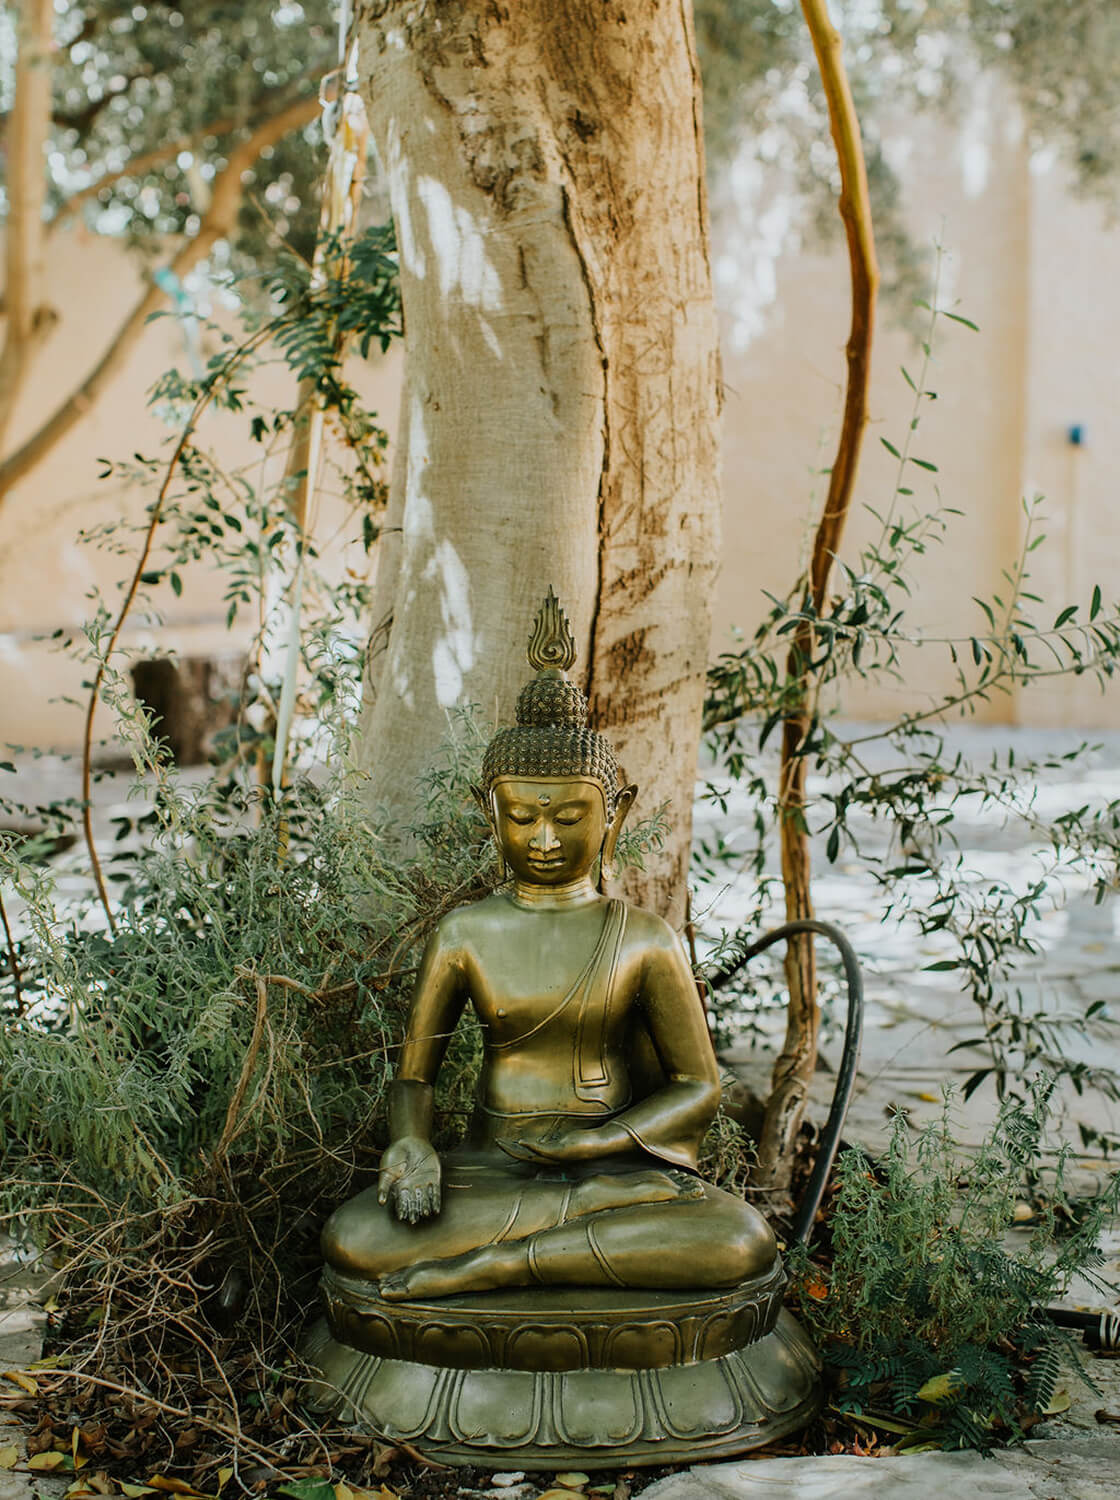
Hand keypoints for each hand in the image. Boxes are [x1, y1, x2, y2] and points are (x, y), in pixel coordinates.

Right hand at [378, 1136, 440, 1222]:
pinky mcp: (433, 1178)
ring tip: (426, 1214)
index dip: (402, 1210)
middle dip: (414, 1211)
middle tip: (414, 1220)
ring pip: (425, 1199)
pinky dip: (436, 1200)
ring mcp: (423, 1184)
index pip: (401, 1202)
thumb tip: (380, 1203)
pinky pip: (435, 1191)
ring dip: (425, 1207)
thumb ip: (384, 1187)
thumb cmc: (394, 1156)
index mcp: (400, 1189)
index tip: (402, 1218)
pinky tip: (436, 1209)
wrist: (409, 1140)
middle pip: (413, 1203)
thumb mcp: (386, 1172)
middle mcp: (412, 1189)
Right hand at [498, 1123, 620, 1163]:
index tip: (503, 1143)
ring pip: (531, 1155)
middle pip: (525, 1156)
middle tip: (497, 1143)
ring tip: (504, 1143)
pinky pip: (543, 1150)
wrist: (597, 1145)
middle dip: (510, 1150)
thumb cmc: (582, 1143)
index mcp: (549, 1156)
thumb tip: (545, 1139)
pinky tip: (522, 1141)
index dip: (514, 1150)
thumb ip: (554, 1142)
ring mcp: (554, 1156)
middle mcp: (550, 1159)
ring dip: (517, 1149)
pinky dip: (532, 1146)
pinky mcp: (560, 1151)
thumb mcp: (565, 1141)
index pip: (527, 1155)